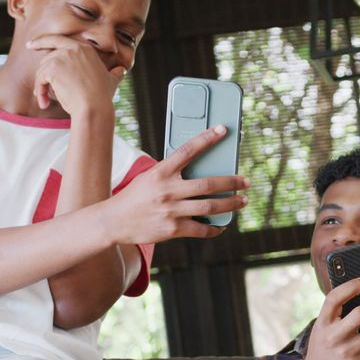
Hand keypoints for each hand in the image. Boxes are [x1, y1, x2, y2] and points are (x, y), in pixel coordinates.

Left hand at [27, 34, 125, 114]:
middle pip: (48, 58)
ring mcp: (61, 57)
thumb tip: (122, 70)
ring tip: (46, 101)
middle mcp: (73, 48)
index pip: (58, 39)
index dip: (43, 40)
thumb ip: (115, 73)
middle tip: (40, 90)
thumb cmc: (102, 97)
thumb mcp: (111, 81)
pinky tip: (44, 102)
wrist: (94, 107)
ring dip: (42, 87)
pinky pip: (39, 79)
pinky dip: (39, 91)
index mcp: (85, 48)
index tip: (31, 44)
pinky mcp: (52, 68)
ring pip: (42, 70)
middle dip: (43, 75)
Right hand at [102, 125, 249, 243]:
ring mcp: (171, 210)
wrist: (112, 221)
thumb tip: (200, 169)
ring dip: (231, 204)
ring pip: (210, 207)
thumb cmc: (135, 196)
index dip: (207, 139)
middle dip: (232, 182)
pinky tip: (222, 225)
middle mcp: (168, 190)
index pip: (188, 150)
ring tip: (243, 201)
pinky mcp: (172, 229)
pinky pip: (201, 229)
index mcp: (161, 172)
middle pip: (208, 184)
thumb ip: (171, 173)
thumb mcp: (149, 177)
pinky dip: (215, 228)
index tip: (223, 130)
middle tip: (246, 181)